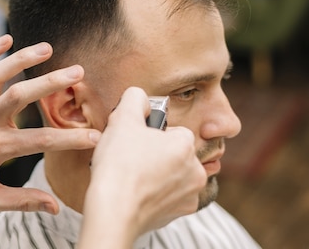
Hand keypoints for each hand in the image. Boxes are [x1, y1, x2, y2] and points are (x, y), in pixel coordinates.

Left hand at [0, 35, 100, 213]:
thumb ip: (21, 201)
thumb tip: (54, 207)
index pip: (39, 141)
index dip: (70, 139)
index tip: (95, 137)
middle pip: (20, 96)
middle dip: (50, 82)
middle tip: (78, 73)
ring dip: (22, 59)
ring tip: (47, 48)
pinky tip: (7, 38)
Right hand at [78, 87, 205, 248]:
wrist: (113, 211)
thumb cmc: (118, 165)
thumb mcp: (122, 119)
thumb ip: (134, 98)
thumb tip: (139, 96)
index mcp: (185, 145)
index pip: (173, 130)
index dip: (151, 133)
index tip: (134, 141)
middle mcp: (195, 170)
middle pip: (174, 153)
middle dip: (155, 154)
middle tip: (130, 158)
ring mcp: (189, 194)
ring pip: (172, 175)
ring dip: (157, 173)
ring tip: (132, 176)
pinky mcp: (178, 214)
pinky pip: (169, 196)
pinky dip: (156, 194)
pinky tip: (137, 193)